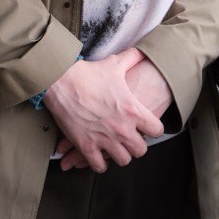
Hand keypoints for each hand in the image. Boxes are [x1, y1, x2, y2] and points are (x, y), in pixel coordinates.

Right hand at [43, 49, 163, 173]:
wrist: (62, 81)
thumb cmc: (89, 73)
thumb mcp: (115, 64)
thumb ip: (133, 58)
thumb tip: (143, 52)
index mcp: (132, 110)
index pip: (157, 130)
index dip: (153, 128)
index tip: (147, 126)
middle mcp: (122, 128)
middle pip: (141, 150)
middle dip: (137, 144)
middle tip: (130, 138)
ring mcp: (104, 139)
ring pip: (123, 160)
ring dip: (120, 154)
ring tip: (116, 147)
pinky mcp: (86, 146)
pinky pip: (99, 166)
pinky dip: (100, 163)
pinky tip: (99, 154)